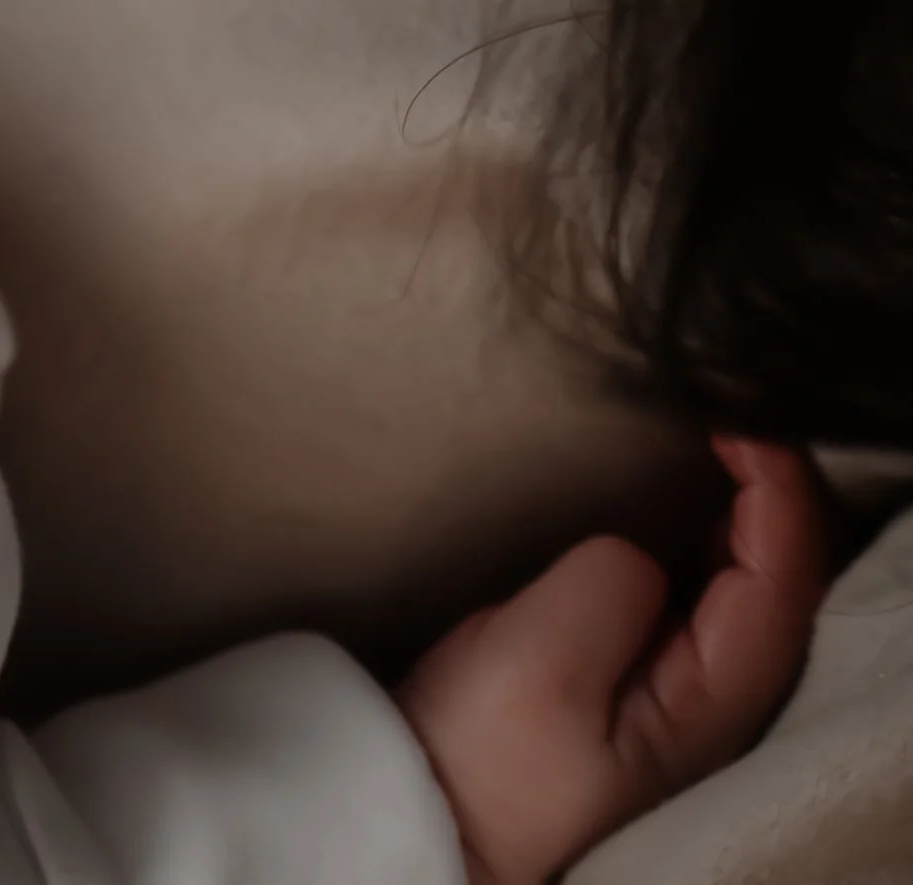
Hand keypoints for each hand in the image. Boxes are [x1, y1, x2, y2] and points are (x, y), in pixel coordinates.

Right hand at [399, 439, 824, 884]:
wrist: (434, 815)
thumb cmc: (487, 758)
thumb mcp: (545, 665)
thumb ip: (612, 584)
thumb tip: (639, 548)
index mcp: (710, 700)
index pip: (782, 577)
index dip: (776, 489)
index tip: (738, 417)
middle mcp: (714, 696)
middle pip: (785, 576)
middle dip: (774, 487)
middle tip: (730, 405)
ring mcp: (678, 687)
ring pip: (749, 581)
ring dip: (747, 506)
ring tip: (717, 433)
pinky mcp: (635, 674)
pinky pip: (704, 589)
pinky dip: (709, 528)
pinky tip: (681, 493)